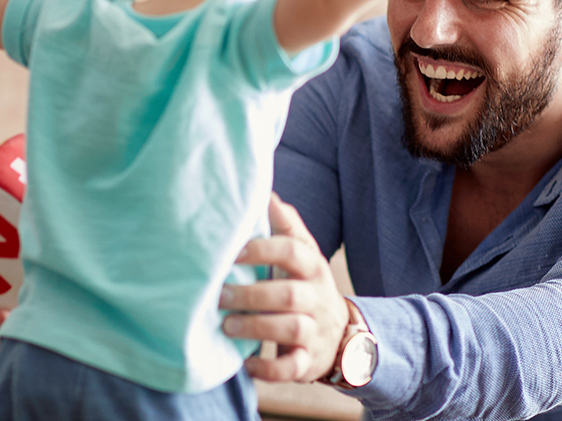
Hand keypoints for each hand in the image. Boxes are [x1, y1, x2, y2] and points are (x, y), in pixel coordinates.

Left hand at [219, 193, 350, 382]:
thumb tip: (266, 192)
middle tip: (220, 294)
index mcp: (312, 267)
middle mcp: (317, 297)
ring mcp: (315, 331)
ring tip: (226, 326)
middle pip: (290, 294)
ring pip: (292, 329)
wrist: (340, 337)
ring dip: (256, 327)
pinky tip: (244, 365)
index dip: (264, 250)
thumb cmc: (305, 287)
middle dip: (253, 295)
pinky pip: (291, 369)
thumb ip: (286, 226)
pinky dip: (267, 369)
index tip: (233, 253)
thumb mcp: (303, 255)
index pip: (293, 251)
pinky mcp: (308, 362)